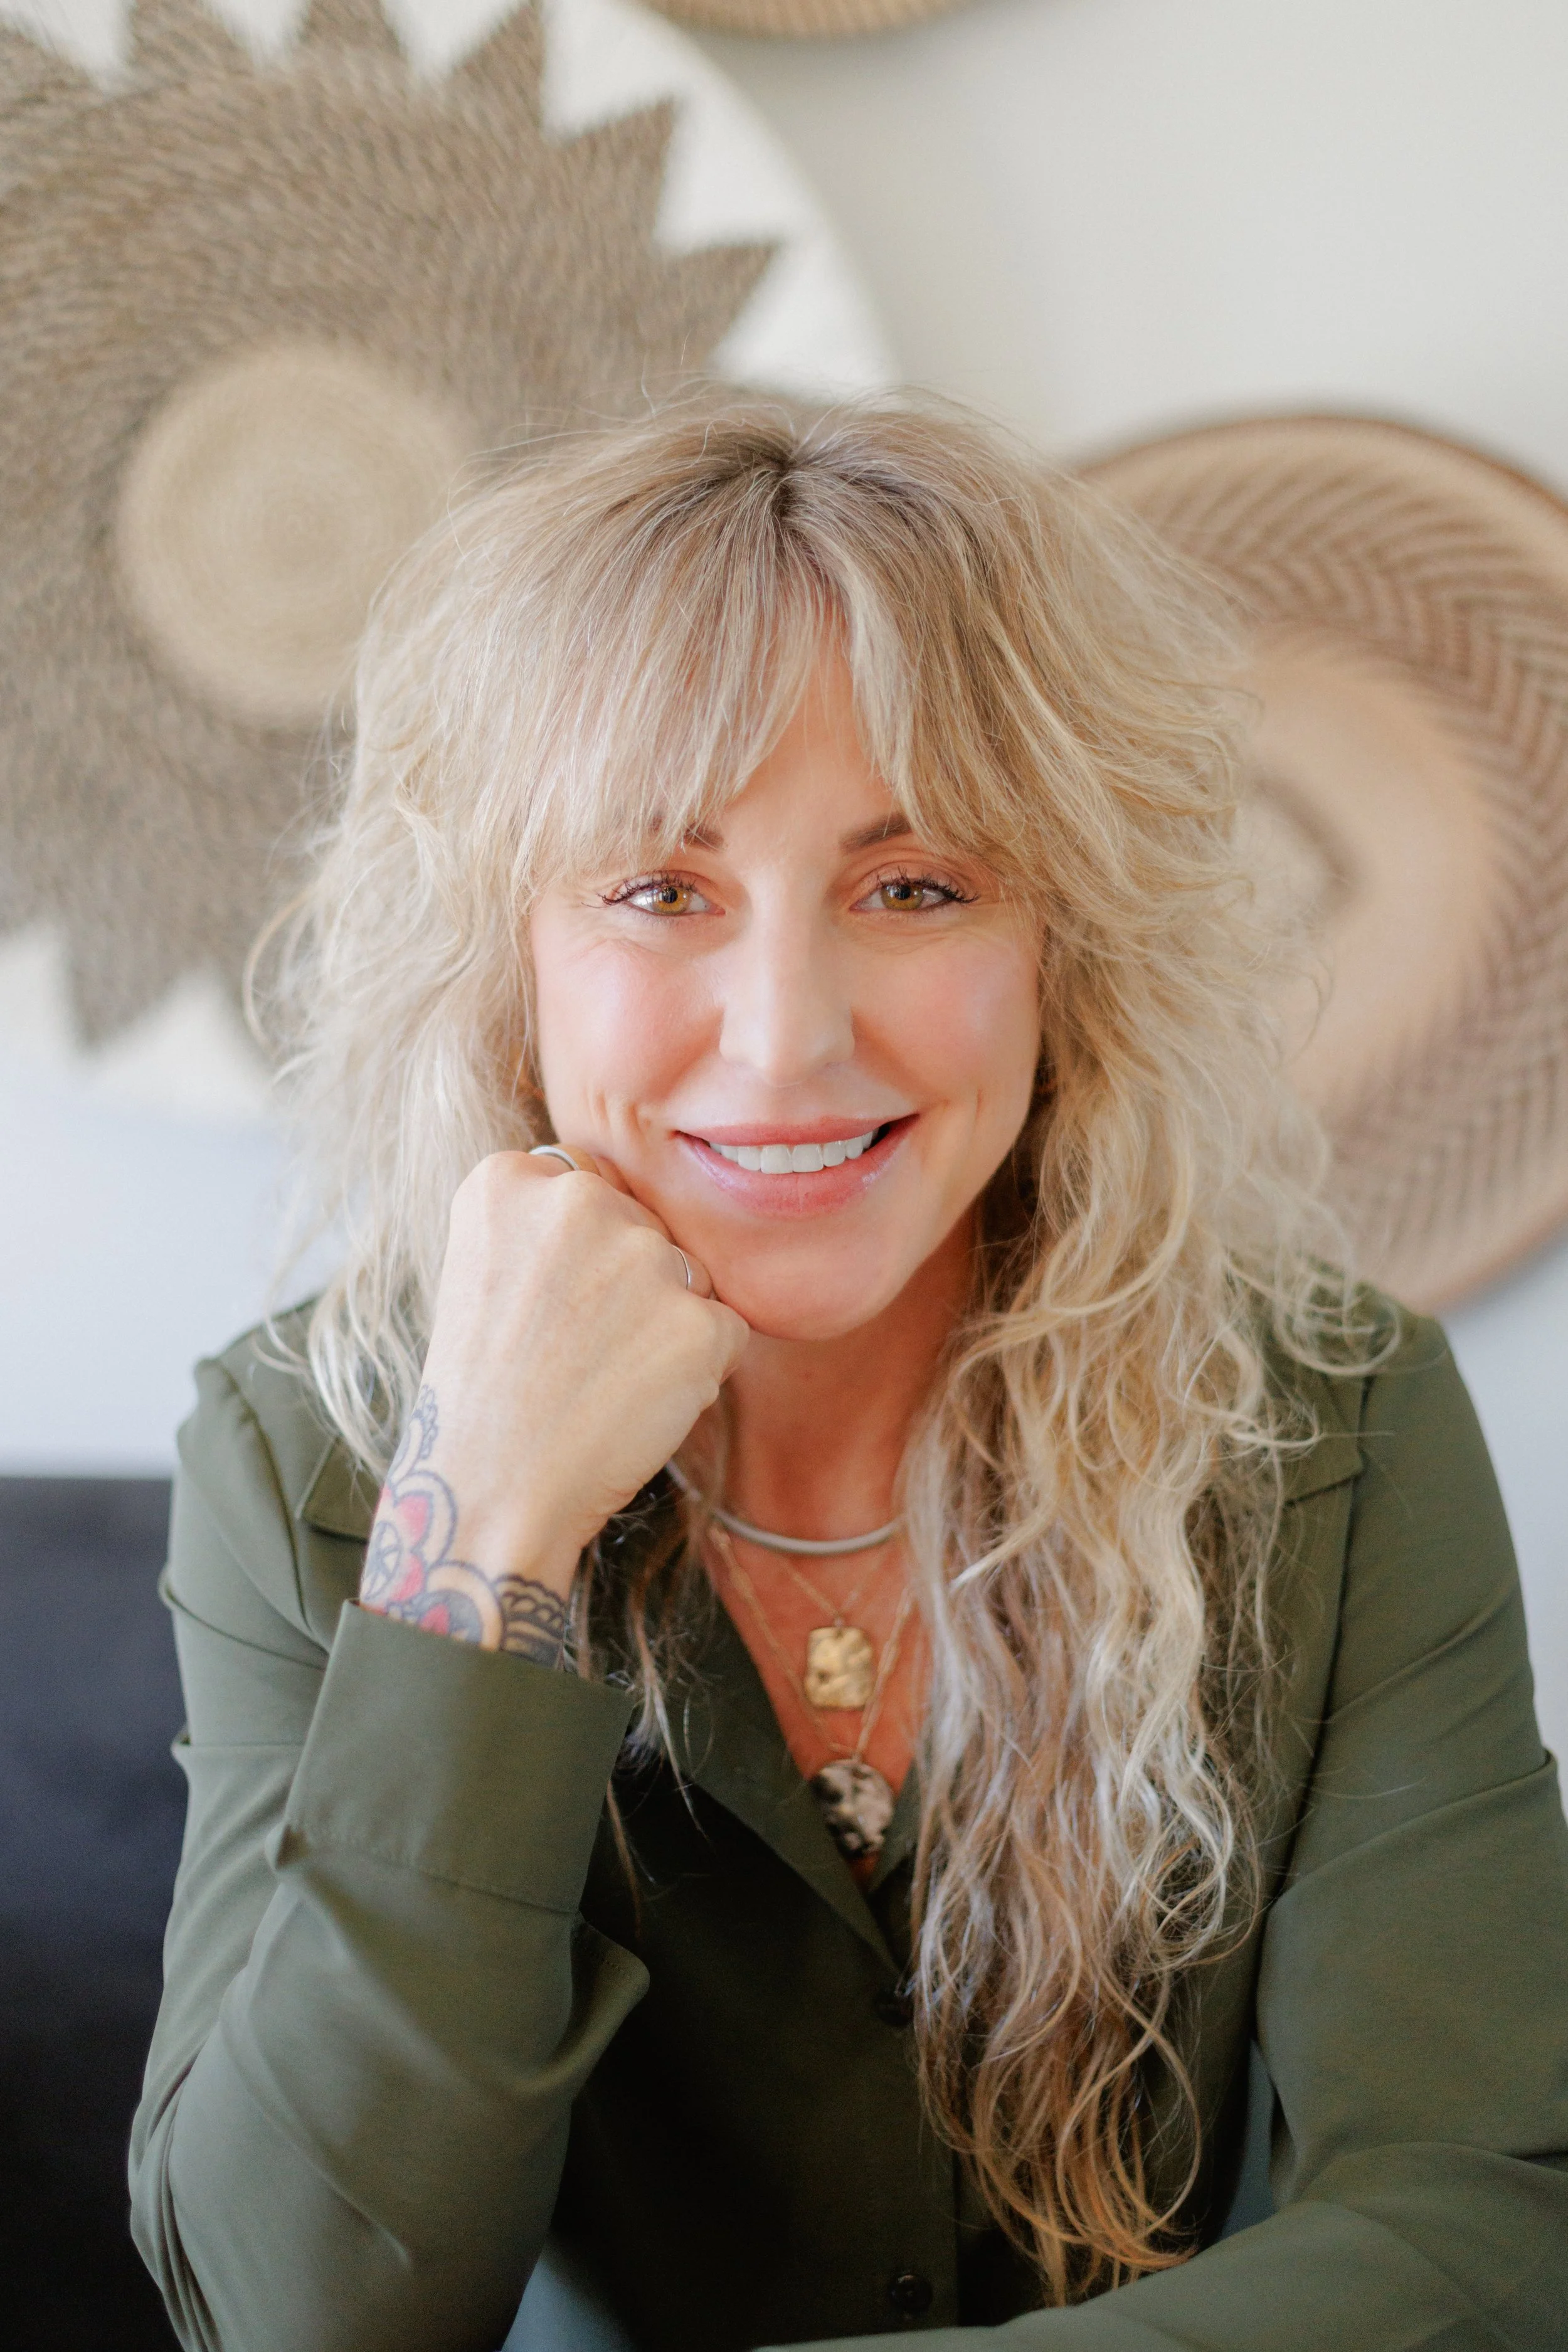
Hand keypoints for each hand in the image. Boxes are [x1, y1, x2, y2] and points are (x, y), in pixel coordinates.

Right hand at [358, 1149, 748, 1656]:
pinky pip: (726, 1330)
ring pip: (689, 1277)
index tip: (545, 1305)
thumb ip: (549, 1222)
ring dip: (665, 1325)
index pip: (590, 1187)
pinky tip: (638, 1403)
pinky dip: (699, 1370)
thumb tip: (631, 1213)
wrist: (490, 1494)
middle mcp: (578, 1199)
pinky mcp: (697, 1320)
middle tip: (572, 1352)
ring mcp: (643, 1257)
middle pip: (645, 1227)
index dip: (580, 1257)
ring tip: (600, 1380)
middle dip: (630, 1285)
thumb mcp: (486, 1272)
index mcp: (509, 1180)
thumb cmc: (486, 1395)